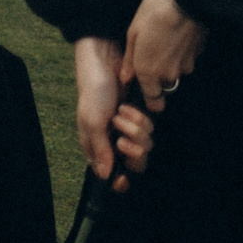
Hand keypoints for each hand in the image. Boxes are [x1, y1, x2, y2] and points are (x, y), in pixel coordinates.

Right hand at [73, 37, 151, 187]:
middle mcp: (113, 140)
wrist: (106, 61)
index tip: (123, 179)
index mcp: (96, 146)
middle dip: (132, 151)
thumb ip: (100, 150)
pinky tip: (131, 107)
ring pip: (144, 145)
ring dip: (135, 130)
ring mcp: (128, 129)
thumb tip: (104, 175)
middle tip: (122, 140)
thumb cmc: (93, 91)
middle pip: (134, 163)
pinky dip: (142, 119)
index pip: (110, 174)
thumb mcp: (92, 121)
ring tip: (123, 113)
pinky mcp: (141, 117)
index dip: (119, 180)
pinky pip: (150, 128)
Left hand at [120, 0, 203, 112]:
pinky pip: (186, 59)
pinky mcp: (198, 55)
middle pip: (164, 85)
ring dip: (169, 62)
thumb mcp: (133, 33)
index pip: (153, 101)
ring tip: (162, 39)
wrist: (187, 1)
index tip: (144, 90)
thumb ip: (129, 60)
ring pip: (175, 71)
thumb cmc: (154, 14)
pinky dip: (180, 52)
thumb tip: (125, 78)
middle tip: (150, 53)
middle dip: (157, 76)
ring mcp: (186, 66)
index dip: (149, 99)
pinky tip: (175, 35)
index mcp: (148, 71)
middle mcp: (169, 74)